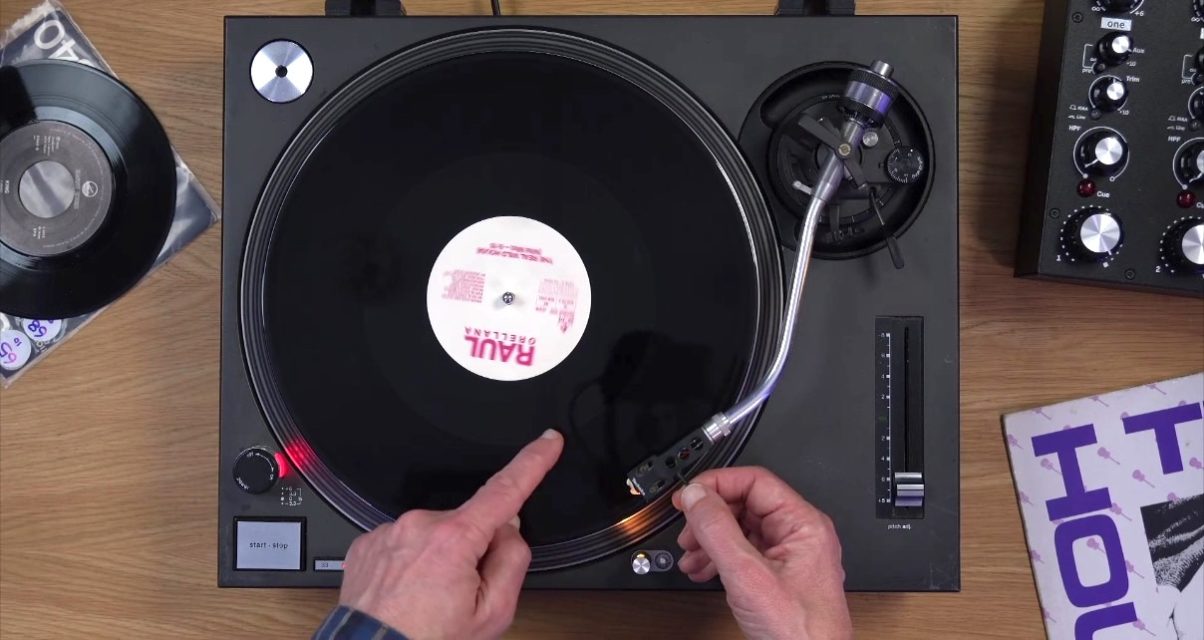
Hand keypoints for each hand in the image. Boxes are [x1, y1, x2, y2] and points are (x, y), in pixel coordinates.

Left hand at [338, 429, 563, 639]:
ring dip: (439, 559)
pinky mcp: (368, 543)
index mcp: (454, 539)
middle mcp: (418, 525)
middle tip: (463, 593)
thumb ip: (512, 561)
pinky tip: (407, 593)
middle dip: (474, 550)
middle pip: (468, 524)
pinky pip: (405, 544)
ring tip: (428, 599)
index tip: (548, 440)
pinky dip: (411, 565)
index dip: (533, 461)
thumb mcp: (493, 613)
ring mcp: (389, 533)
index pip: (505, 489)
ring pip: (434, 535)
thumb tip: (508, 530)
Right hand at [672, 466, 851, 639]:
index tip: (690, 496)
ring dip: (710, 540)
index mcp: (803, 524)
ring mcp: (789, 556)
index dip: (717, 484)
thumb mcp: (748, 575)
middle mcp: (799, 535)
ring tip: (691, 556)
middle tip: (687, 530)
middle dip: (710, 517)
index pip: (755, 482)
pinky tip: (703, 570)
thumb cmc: (800, 633)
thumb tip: (697, 496)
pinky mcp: (778, 576)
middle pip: (745, 505)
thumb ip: (719, 531)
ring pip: (741, 530)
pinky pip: (744, 553)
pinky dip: (719, 559)